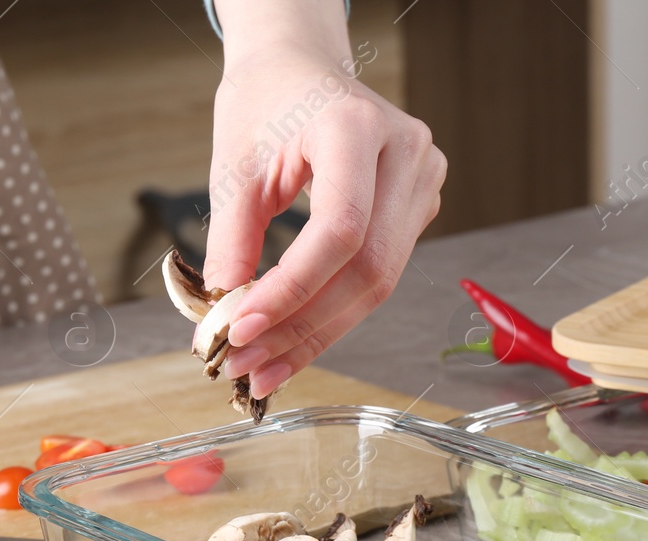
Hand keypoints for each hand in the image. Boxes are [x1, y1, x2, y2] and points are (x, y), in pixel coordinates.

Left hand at [202, 5, 445, 398]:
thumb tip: (225, 313)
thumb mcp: (234, 163)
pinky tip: (294, 341)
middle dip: (304, 327)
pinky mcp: (418, 207)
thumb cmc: (266, 101)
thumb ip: (231, 238)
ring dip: (318, 333)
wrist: (300, 67)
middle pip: (369, 268)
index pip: (340, 229)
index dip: (294, 289)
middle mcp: (405, 152)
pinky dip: (334, 314)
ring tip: (266, 367)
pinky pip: (380, 274)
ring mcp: (422, 180)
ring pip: (379, 283)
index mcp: (357, 126)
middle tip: (251, 366)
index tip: (243, 328)